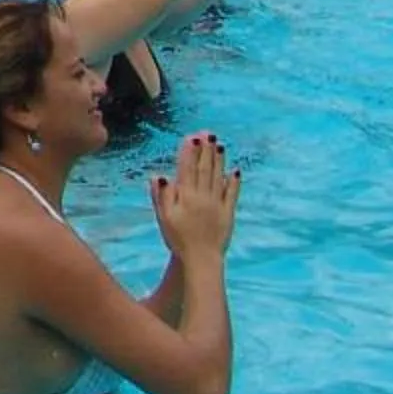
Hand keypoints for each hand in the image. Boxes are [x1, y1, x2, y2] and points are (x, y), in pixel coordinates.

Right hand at [150, 131, 240, 258]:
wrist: (201, 260)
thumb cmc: (179, 239)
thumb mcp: (164, 218)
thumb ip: (162, 196)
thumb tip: (158, 175)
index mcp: (186, 197)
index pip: (187, 169)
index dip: (189, 152)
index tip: (191, 137)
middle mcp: (203, 197)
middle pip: (204, 169)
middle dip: (206, 150)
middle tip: (208, 133)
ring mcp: (217, 204)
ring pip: (218, 177)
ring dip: (218, 160)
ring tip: (219, 145)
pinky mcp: (228, 214)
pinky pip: (232, 194)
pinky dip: (234, 182)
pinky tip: (234, 170)